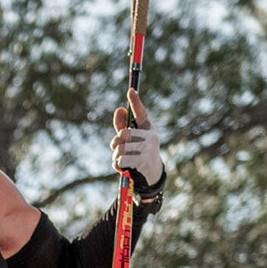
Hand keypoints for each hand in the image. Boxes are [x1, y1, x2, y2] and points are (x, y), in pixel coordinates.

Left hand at [110, 88, 164, 209]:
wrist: (150, 176)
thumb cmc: (139, 154)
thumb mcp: (132, 140)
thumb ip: (123, 126)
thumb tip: (119, 110)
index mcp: (147, 129)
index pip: (141, 113)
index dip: (136, 102)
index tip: (130, 91)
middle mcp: (151, 137)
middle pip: (123, 134)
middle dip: (115, 142)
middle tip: (116, 149)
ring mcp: (148, 149)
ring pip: (120, 148)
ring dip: (116, 156)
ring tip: (121, 161)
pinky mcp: (143, 162)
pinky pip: (121, 160)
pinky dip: (117, 165)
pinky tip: (123, 168)